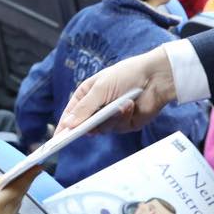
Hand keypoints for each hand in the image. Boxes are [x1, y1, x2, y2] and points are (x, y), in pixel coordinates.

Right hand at [0, 169, 40, 213]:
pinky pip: (16, 205)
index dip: (28, 177)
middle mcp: (7, 213)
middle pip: (20, 193)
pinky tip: (13, 190)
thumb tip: (8, 176)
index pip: (16, 188)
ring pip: (19, 199)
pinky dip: (16, 197)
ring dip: (21, 188)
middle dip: (27, 180)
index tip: (38, 167)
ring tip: (23, 177)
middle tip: (34, 167)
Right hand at [57, 45, 176, 132]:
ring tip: (120, 105)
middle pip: (85, 124)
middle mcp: (97, 106)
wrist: (156, 77)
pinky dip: (123, 116)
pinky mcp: (125, 123)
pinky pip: (117, 127)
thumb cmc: (126, 75)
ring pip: (101, 129)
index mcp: (88, 94)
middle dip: (88, 125)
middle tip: (88, 128)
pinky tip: (130, 105)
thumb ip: (85, 108)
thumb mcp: (100, 88)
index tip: (57, 138)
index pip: (71, 112)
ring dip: (110, 118)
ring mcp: (111, 116)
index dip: (64, 125)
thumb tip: (68, 125)